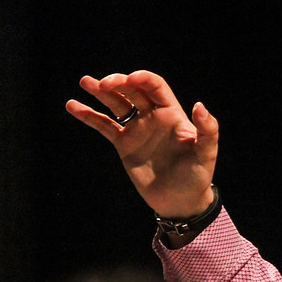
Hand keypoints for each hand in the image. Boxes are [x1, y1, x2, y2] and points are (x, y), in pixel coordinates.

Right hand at [65, 70, 216, 217]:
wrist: (180, 201)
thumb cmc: (197, 177)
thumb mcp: (206, 154)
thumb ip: (208, 130)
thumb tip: (200, 106)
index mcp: (173, 114)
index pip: (156, 87)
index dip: (143, 79)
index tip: (129, 80)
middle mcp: (153, 117)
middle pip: (133, 91)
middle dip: (118, 83)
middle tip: (103, 83)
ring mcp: (137, 130)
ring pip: (117, 104)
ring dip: (101, 92)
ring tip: (86, 82)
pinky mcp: (124, 144)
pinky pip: (105, 126)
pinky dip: (89, 116)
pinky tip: (73, 106)